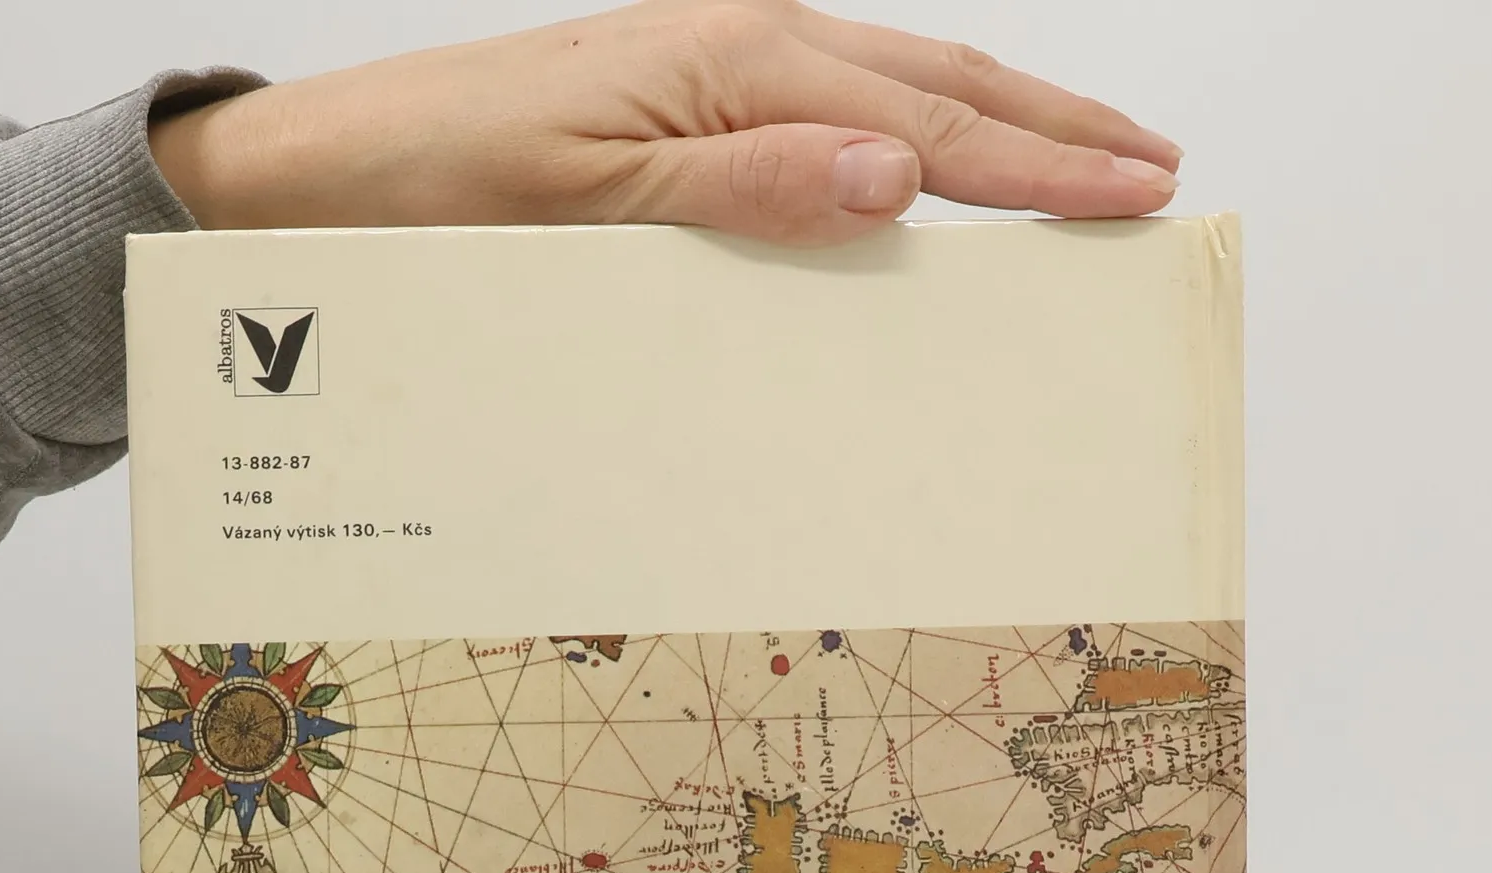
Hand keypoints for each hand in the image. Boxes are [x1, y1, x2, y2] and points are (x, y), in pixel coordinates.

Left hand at [151, 1, 1178, 248]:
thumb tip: (896, 173)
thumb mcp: (593, 203)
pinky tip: (935, 156)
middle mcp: (744, 50)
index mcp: (738, 68)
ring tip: (1083, 156)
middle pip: (939, 87)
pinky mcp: (693, 98)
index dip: (1042, 165)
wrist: (336, 177)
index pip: (928, 125)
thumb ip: (748, 186)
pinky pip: (839, 108)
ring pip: (899, 89)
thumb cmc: (443, 191)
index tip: (1139, 194)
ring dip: (1000, 120)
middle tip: (1155, 170)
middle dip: (1054, 129)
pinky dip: (918, 130)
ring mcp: (721, 67)